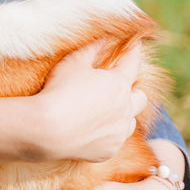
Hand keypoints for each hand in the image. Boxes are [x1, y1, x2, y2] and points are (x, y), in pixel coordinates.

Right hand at [34, 41, 146, 162]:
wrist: (49, 129)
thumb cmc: (61, 90)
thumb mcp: (74, 62)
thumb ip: (91, 48)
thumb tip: (103, 38)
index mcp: (118, 85)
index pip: (133, 63)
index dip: (134, 51)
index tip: (136, 43)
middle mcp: (125, 110)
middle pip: (140, 98)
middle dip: (133, 89)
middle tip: (119, 84)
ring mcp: (118, 133)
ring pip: (130, 121)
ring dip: (123, 113)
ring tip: (107, 108)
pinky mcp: (109, 151)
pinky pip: (116, 140)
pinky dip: (109, 132)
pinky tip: (92, 127)